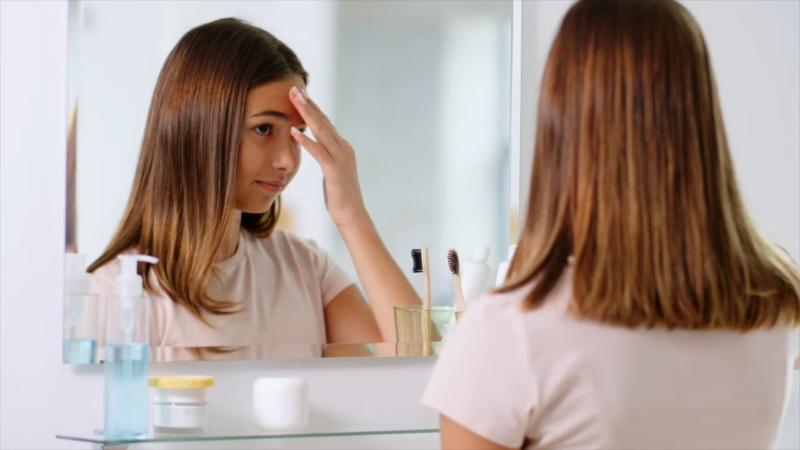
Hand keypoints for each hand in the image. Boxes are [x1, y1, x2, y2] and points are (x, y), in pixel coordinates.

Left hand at [289, 87, 367, 227]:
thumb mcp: (333, 172)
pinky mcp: (334, 170)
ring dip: (306, 114)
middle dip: (308, 104)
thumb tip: (319, 149)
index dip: (313, 108)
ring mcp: (341, 158)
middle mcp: (344, 148)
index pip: (326, 123)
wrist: (353, 215)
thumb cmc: (340, 197)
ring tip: (294, 99)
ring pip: (321, 131)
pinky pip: (318, 152)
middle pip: (323, 122)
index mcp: (343, 148)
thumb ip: (328, 157)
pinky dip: (306, 141)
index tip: (301, 94)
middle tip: (295, 88)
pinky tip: (293, 131)